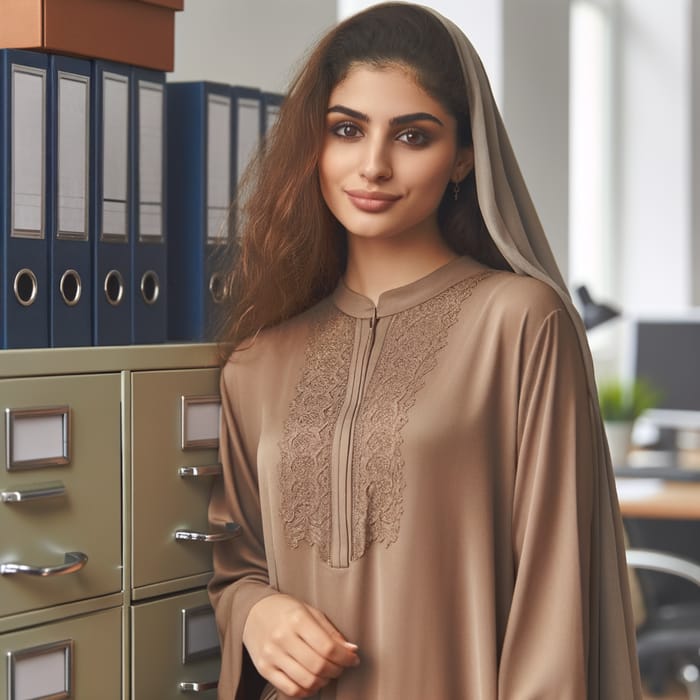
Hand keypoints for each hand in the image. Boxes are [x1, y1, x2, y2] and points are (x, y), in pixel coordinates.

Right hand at [243, 593, 359, 697]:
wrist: (252, 611)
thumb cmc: (285, 610)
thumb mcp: (310, 611)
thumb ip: (330, 632)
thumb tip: (351, 651)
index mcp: (297, 619)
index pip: (327, 647)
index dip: (345, 658)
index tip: (352, 659)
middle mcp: (283, 638)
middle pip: (318, 666)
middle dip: (336, 670)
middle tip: (340, 666)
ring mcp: (272, 655)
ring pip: (306, 681)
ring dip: (323, 681)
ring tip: (326, 673)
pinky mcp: (264, 669)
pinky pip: (290, 690)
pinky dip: (306, 690)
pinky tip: (311, 680)